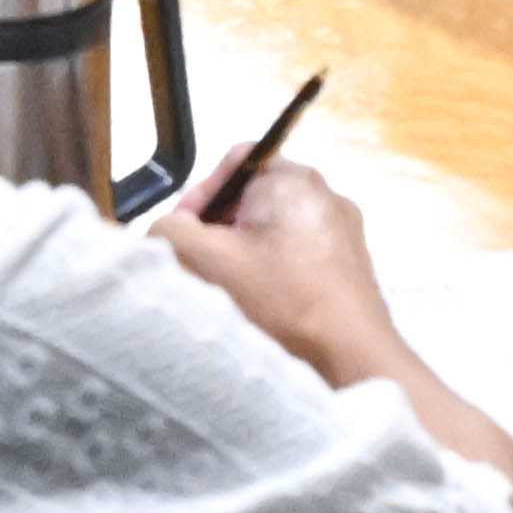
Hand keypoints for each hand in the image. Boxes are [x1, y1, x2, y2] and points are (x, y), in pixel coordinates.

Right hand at [153, 156, 398, 387]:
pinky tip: (266, 302)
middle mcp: (323, 192)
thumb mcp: (214, 262)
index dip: (200, 192)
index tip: (185, 230)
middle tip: (202, 261)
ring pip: (278, 225)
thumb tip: (161, 230)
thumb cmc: (285, 298)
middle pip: (255, 195)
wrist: (352, 350)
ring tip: (232, 286)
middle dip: (221, 226)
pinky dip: (276, 266)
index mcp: (291, 178)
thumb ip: (173, 234)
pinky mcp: (351, 260)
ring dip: (247, 249)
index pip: (234, 161)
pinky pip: (301, 249)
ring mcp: (342, 227)